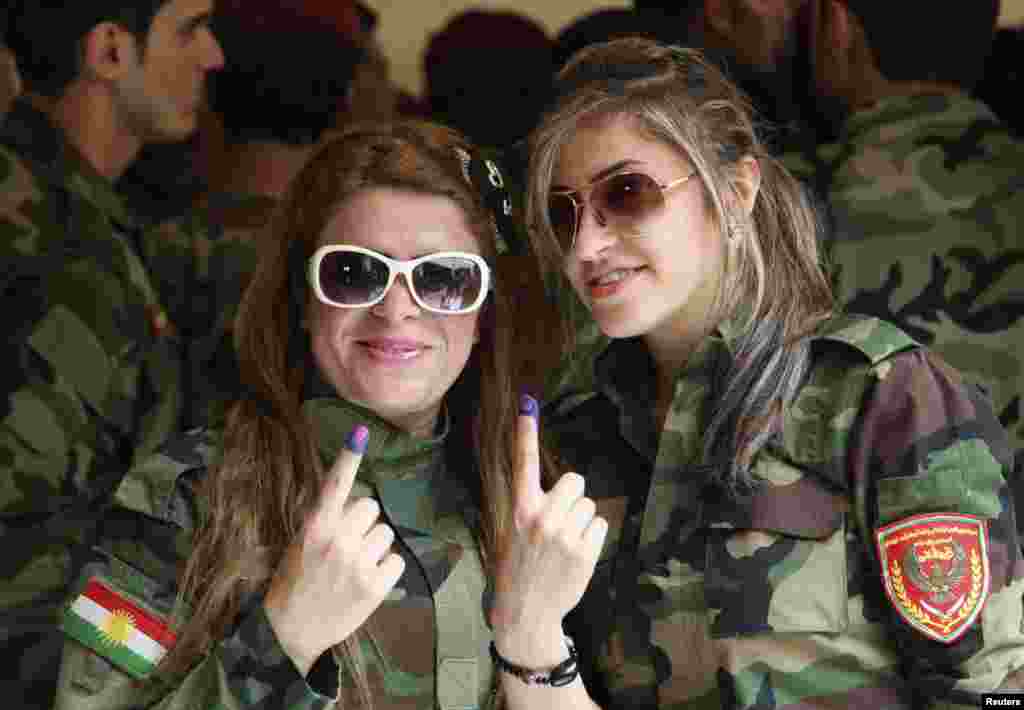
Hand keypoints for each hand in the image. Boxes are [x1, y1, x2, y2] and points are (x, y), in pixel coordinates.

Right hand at [264, 425, 403, 676]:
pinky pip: (397, 560)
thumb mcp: (302, 543)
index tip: (360, 432)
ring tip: (353, 566)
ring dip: (375, 546)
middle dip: (363, 522)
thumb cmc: (297, 581)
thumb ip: (328, 520)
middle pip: (370, 506)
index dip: (348, 457)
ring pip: (386, 533)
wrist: (292, 631)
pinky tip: (366, 581)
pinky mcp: (375, 586)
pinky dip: (386, 569)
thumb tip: (360, 501)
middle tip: (346, 545)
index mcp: (314, 526)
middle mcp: (337, 540)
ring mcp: (358, 563)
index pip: (334, 485)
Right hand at [490, 395, 606, 664]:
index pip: (523, 463)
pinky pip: (600, 526)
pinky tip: (575, 555)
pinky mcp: (584, 552)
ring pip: (590, 505)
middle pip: (575, 480)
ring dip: (582, 521)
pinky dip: (593, 538)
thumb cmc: (522, 566)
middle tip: (560, 520)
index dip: (526, 432)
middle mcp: (541, 518)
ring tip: (564, 544)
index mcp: (519, 509)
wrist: (526, 611)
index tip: (527, 404)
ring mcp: (563, 535)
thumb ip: (533, 505)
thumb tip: (564, 483)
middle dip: (573, 496)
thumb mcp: (514, 531)